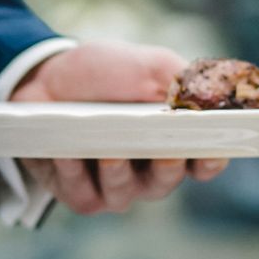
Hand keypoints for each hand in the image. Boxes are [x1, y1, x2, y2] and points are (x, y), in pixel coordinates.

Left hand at [10, 40, 227, 215]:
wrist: (46, 77)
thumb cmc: (104, 73)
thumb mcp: (146, 65)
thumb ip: (180, 80)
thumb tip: (213, 95)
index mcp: (173, 141)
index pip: (203, 162)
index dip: (210, 161)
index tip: (211, 152)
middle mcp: (147, 171)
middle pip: (165, 182)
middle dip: (165, 169)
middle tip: (166, 153)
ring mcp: (111, 185)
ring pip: (122, 192)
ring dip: (118, 173)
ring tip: (111, 154)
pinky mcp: (77, 192)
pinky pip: (80, 192)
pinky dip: (74, 173)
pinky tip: (67, 154)